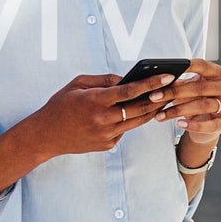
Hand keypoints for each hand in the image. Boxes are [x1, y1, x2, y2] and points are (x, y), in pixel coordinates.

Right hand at [26, 73, 174, 157]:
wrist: (46, 135)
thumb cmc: (61, 105)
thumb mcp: (77, 84)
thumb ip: (104, 79)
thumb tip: (128, 78)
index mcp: (95, 101)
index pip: (130, 91)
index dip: (151, 83)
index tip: (168, 76)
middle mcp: (103, 119)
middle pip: (140, 108)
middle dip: (160, 97)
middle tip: (174, 88)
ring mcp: (106, 135)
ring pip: (138, 121)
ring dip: (152, 110)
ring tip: (163, 98)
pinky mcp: (107, 145)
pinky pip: (126, 130)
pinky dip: (132, 120)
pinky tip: (139, 112)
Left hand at [143, 59, 220, 144]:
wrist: (204, 122)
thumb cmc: (194, 99)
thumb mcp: (186, 88)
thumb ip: (176, 82)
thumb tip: (159, 78)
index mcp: (217, 73)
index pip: (203, 65)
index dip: (187, 66)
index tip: (169, 69)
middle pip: (200, 88)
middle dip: (174, 93)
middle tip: (154, 97)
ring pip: (202, 106)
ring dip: (178, 110)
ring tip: (160, 115)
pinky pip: (210, 125)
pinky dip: (193, 125)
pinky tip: (179, 124)